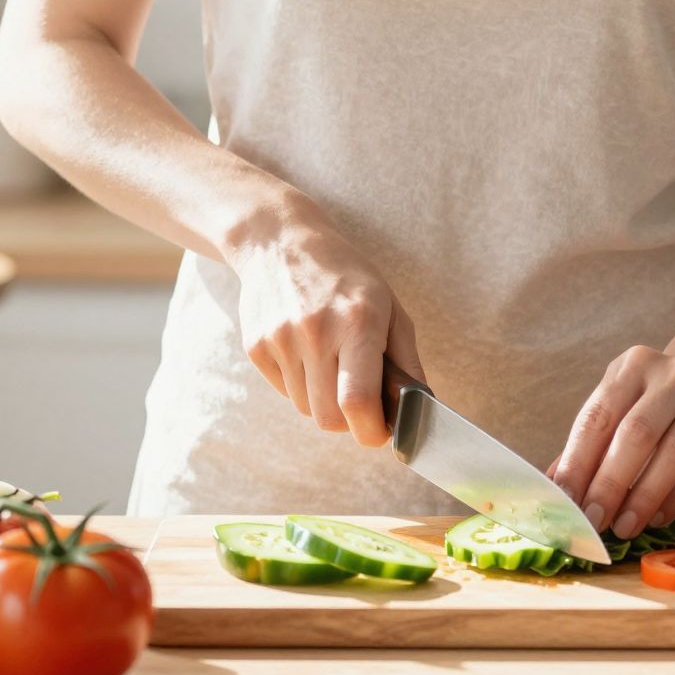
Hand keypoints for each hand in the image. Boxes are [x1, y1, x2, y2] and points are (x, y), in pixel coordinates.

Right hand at [230, 211, 421, 447]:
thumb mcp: (390, 307)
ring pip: (305, 409)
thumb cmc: (346, 276)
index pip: (358, 402)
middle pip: (329, 418)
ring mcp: (280, 340)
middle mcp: (315, 331)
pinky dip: (300, 385)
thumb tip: (418, 412)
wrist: (280, 242)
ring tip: (330, 363)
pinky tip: (305, 351)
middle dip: (349, 422)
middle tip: (360, 402)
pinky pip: (284, 392)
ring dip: (323, 400)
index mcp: (358, 322)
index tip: (381, 432)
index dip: (371, 431)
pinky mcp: (255, 347)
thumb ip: (407, 362)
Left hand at [550, 346, 674, 539]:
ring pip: (674, 452)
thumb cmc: (660, 398)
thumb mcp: (624, 401)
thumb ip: (592, 441)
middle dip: (610, 483)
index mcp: (634, 365)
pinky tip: (656, 517)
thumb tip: (557, 488)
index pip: (600, 416)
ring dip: (644, 496)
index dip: (579, 461)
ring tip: (623, 526)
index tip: (565, 501)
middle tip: (593, 520)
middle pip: (637, 433)